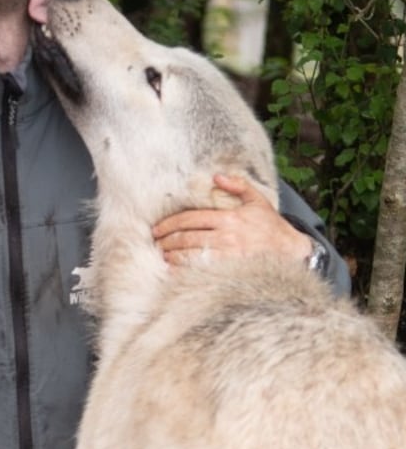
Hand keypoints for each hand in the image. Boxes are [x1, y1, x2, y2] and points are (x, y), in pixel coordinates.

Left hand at [152, 173, 310, 266]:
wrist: (292, 251)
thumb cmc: (272, 227)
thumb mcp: (257, 201)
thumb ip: (238, 185)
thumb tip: (217, 177)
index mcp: (229, 218)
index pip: (190, 219)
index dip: (170, 224)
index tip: (158, 230)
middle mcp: (226, 236)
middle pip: (186, 238)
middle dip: (167, 241)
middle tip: (156, 243)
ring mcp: (228, 255)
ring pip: (190, 255)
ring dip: (172, 256)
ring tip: (163, 256)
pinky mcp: (231, 271)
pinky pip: (201, 270)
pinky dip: (185, 271)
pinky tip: (175, 271)